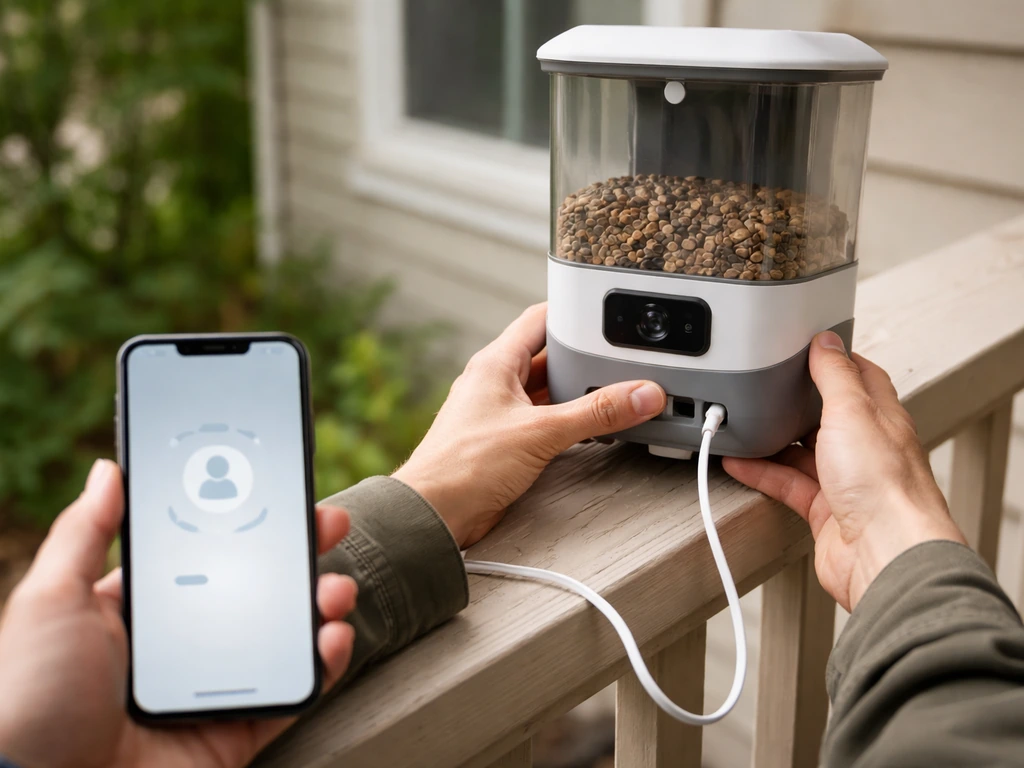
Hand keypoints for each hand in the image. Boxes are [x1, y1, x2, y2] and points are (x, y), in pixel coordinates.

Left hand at [0, 459, 357, 767]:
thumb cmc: (31, 696)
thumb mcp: (51, 601)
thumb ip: (85, 533)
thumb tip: (108, 468)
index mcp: (140, 610)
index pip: (207, 552)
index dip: (247, 520)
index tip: (279, 489)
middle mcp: (183, 645)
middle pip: (259, 586)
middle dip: (300, 551)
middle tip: (329, 523)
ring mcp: (214, 687)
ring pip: (286, 634)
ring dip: (322, 601)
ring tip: (336, 588)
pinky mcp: (236, 730)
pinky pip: (293, 692)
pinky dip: (325, 663)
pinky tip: (333, 636)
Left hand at [394, 303, 665, 547]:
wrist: (434, 513)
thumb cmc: (464, 464)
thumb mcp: (542, 432)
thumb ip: (595, 413)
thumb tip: (640, 395)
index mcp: (495, 363)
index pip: (539, 320)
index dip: (572, 313)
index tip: (604, 315)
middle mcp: (494, 383)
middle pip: (547, 358)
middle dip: (582, 361)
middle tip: (618, 363)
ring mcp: (497, 413)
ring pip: (546, 392)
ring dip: (575, 396)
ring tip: (611, 397)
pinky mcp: (503, 443)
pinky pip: (542, 422)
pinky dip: (566, 423)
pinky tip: (587, 432)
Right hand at [723, 332, 964, 611]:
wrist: (885, 555)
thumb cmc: (886, 488)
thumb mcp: (853, 412)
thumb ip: (836, 375)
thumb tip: (827, 342)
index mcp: (882, 419)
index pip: (862, 379)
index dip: (837, 360)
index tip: (809, 348)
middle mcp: (867, 450)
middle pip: (828, 417)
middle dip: (798, 403)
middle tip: (768, 387)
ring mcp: (847, 483)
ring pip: (804, 453)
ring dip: (774, 441)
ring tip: (744, 425)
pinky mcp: (826, 513)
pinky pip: (788, 485)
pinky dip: (763, 473)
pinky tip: (740, 464)